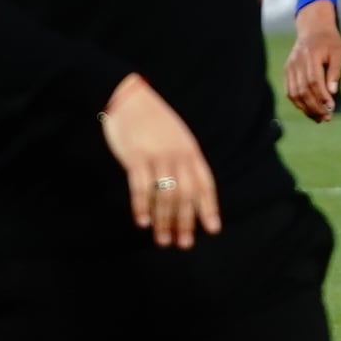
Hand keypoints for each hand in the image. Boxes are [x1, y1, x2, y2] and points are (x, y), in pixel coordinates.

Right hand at [101, 73, 219, 246]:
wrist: (128, 97)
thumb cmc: (153, 120)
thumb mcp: (177, 137)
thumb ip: (184, 160)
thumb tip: (189, 190)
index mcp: (190, 151)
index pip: (204, 183)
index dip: (208, 207)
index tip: (212, 229)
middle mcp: (177, 155)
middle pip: (186, 194)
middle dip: (185, 221)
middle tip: (183, 243)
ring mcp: (157, 156)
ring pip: (164, 194)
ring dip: (164, 221)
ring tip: (162, 240)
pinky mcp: (136, 156)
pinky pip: (140, 186)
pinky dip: (141, 206)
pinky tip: (142, 221)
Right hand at [283, 0, 340, 121]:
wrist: (313, 29)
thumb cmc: (330, 42)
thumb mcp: (338, 53)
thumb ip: (335, 72)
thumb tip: (333, 92)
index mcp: (311, 55)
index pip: (314, 81)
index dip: (321, 96)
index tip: (331, 108)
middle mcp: (297, 62)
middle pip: (303, 90)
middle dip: (314, 107)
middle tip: (326, 118)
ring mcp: (290, 67)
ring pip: (294, 93)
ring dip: (306, 108)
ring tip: (318, 118)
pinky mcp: (287, 71)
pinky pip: (289, 91)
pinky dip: (298, 103)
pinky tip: (309, 111)